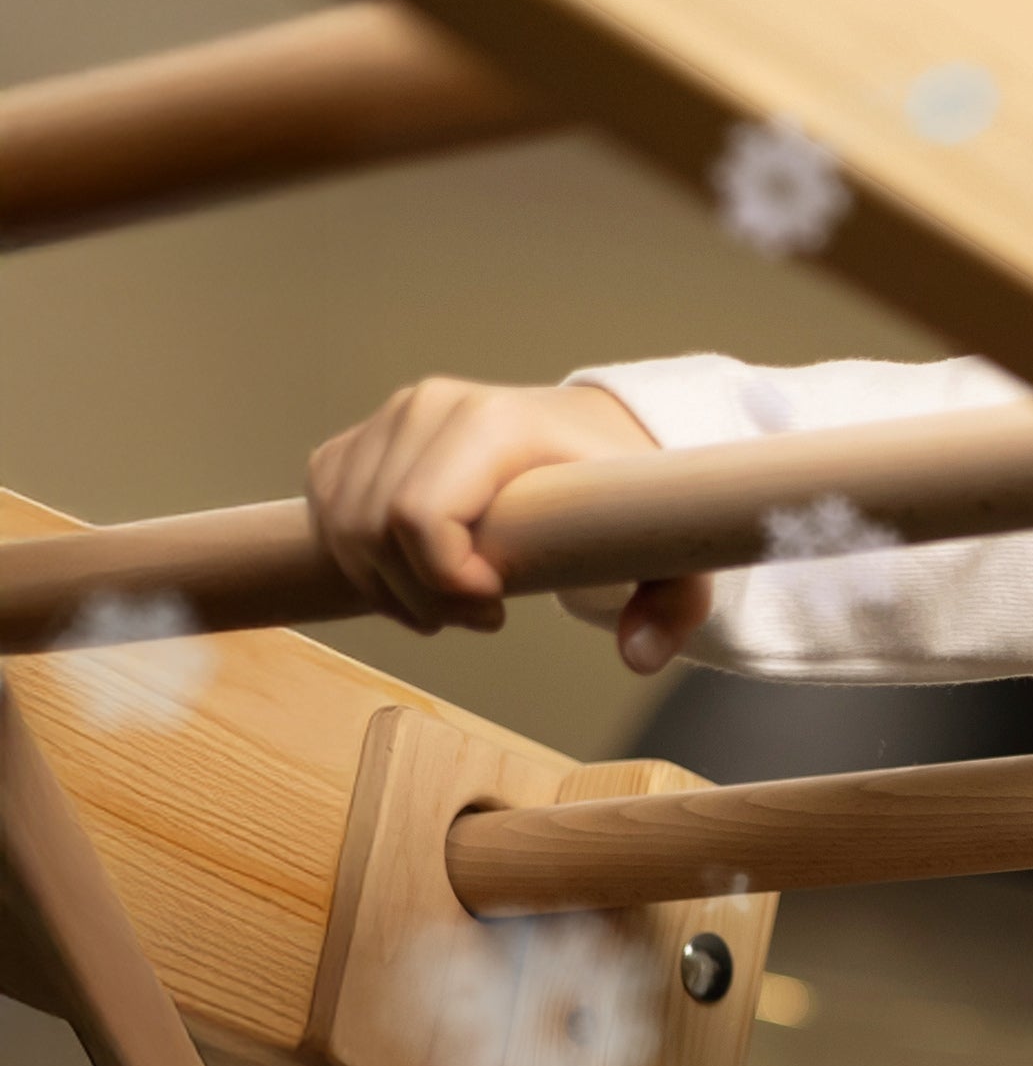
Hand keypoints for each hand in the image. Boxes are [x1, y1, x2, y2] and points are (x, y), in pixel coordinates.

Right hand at [304, 377, 710, 671]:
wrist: (594, 439)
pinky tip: (415, 576)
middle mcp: (432, 406)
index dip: (443, 580)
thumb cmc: (623, 496)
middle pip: (372, 530)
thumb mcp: (669, 550)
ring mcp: (393, 418)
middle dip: (417, 596)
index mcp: (497, 422)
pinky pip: (329, 510)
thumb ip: (671, 607)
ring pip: (342, 526)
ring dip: (386, 587)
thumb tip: (639, 659)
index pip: (419, 515)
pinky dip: (359, 561)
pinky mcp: (366, 438)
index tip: (497, 605)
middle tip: (479, 615)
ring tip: (452, 601)